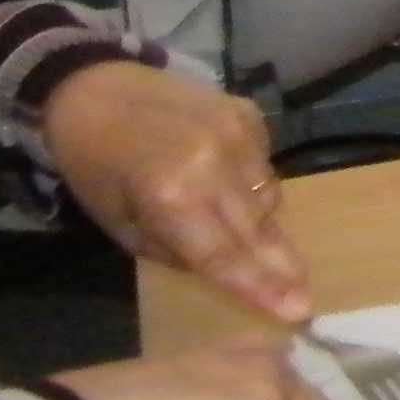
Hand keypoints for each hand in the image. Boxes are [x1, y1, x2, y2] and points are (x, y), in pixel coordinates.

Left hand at [37, 59, 310, 325]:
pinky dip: (250, 182)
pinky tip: (222, 176)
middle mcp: (214, 163)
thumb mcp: (119, 224)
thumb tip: (226, 267)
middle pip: (257, 230)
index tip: (300, 312)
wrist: (94, 88)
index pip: (224, 254)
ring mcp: (238, 133)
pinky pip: (264, 166)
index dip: (261, 287)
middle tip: (304, 297)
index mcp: (171, 195)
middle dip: (281, 266)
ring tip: (235, 224)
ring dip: (257, 221)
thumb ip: (174, 250)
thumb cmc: (95, 166)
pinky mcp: (248, 114)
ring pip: (267, 198)